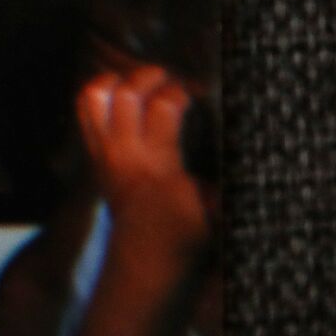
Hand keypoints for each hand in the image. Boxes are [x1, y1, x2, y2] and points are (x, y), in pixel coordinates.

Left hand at [78, 65, 211, 258]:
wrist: (144, 259)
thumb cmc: (186, 235)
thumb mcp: (217, 210)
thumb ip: (227, 183)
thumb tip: (250, 156)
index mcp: (157, 163)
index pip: (162, 107)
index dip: (181, 90)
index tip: (196, 92)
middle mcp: (124, 153)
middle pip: (125, 93)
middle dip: (148, 76)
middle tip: (169, 78)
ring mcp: (103, 152)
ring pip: (94, 97)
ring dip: (116, 80)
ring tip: (139, 79)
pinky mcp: (93, 156)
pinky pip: (85, 112)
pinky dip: (99, 94)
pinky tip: (120, 92)